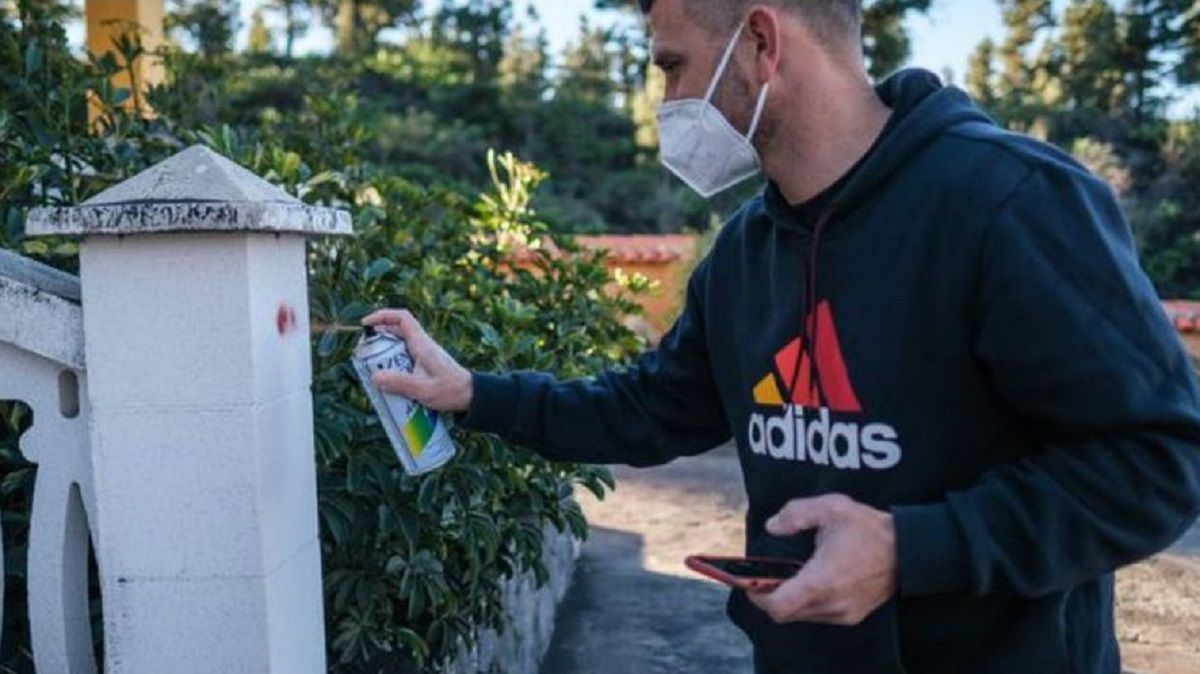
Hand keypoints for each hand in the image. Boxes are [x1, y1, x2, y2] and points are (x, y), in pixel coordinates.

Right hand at [361, 308, 472, 412]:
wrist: (471, 396)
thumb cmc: (451, 390)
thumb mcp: (423, 389)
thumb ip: (399, 383)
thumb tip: (375, 377)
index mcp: (422, 344)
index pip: (402, 318)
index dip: (382, 316)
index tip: (366, 325)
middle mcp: (422, 345)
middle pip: (395, 332)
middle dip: (377, 340)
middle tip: (364, 355)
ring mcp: (423, 354)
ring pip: (398, 347)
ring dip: (384, 355)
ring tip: (373, 372)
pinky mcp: (424, 364)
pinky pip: (403, 359)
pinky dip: (393, 366)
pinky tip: (389, 383)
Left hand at [748, 493, 896, 625]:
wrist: (908, 550)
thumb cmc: (869, 528)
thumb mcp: (830, 508)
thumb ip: (795, 514)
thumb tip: (772, 527)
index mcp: (821, 581)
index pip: (778, 606)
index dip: (757, 596)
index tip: (749, 582)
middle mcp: (831, 604)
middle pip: (785, 613)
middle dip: (770, 596)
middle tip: (764, 576)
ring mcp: (843, 613)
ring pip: (802, 616)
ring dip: (788, 600)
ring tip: (786, 575)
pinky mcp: (852, 615)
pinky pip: (819, 615)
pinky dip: (806, 602)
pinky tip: (809, 580)